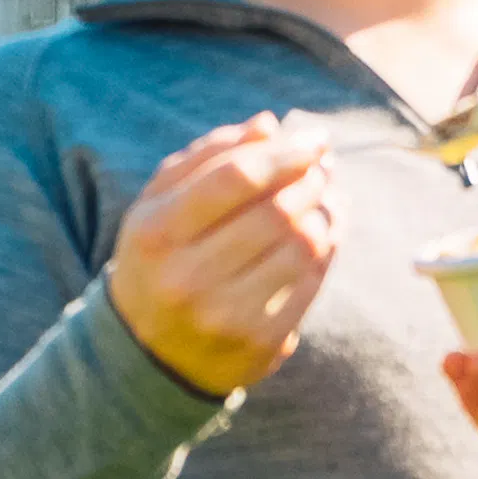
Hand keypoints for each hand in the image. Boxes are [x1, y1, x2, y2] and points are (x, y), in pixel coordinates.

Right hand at [107, 113, 341, 398]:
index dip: (284, 153)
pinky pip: (312, 281)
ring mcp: (225, 316)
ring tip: (327, 195)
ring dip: (326, 212)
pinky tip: (326, 231)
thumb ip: (208, 156)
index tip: (313, 140)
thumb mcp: (161, 202)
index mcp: (156, 233)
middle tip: (323, 167)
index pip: (236, 178)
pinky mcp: (260, 343)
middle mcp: (187, 278)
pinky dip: (328, 247)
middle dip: (312, 181)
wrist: (149, 353)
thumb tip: (267, 125)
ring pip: (303, 246)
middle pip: (277, 212)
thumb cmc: (161, 257)